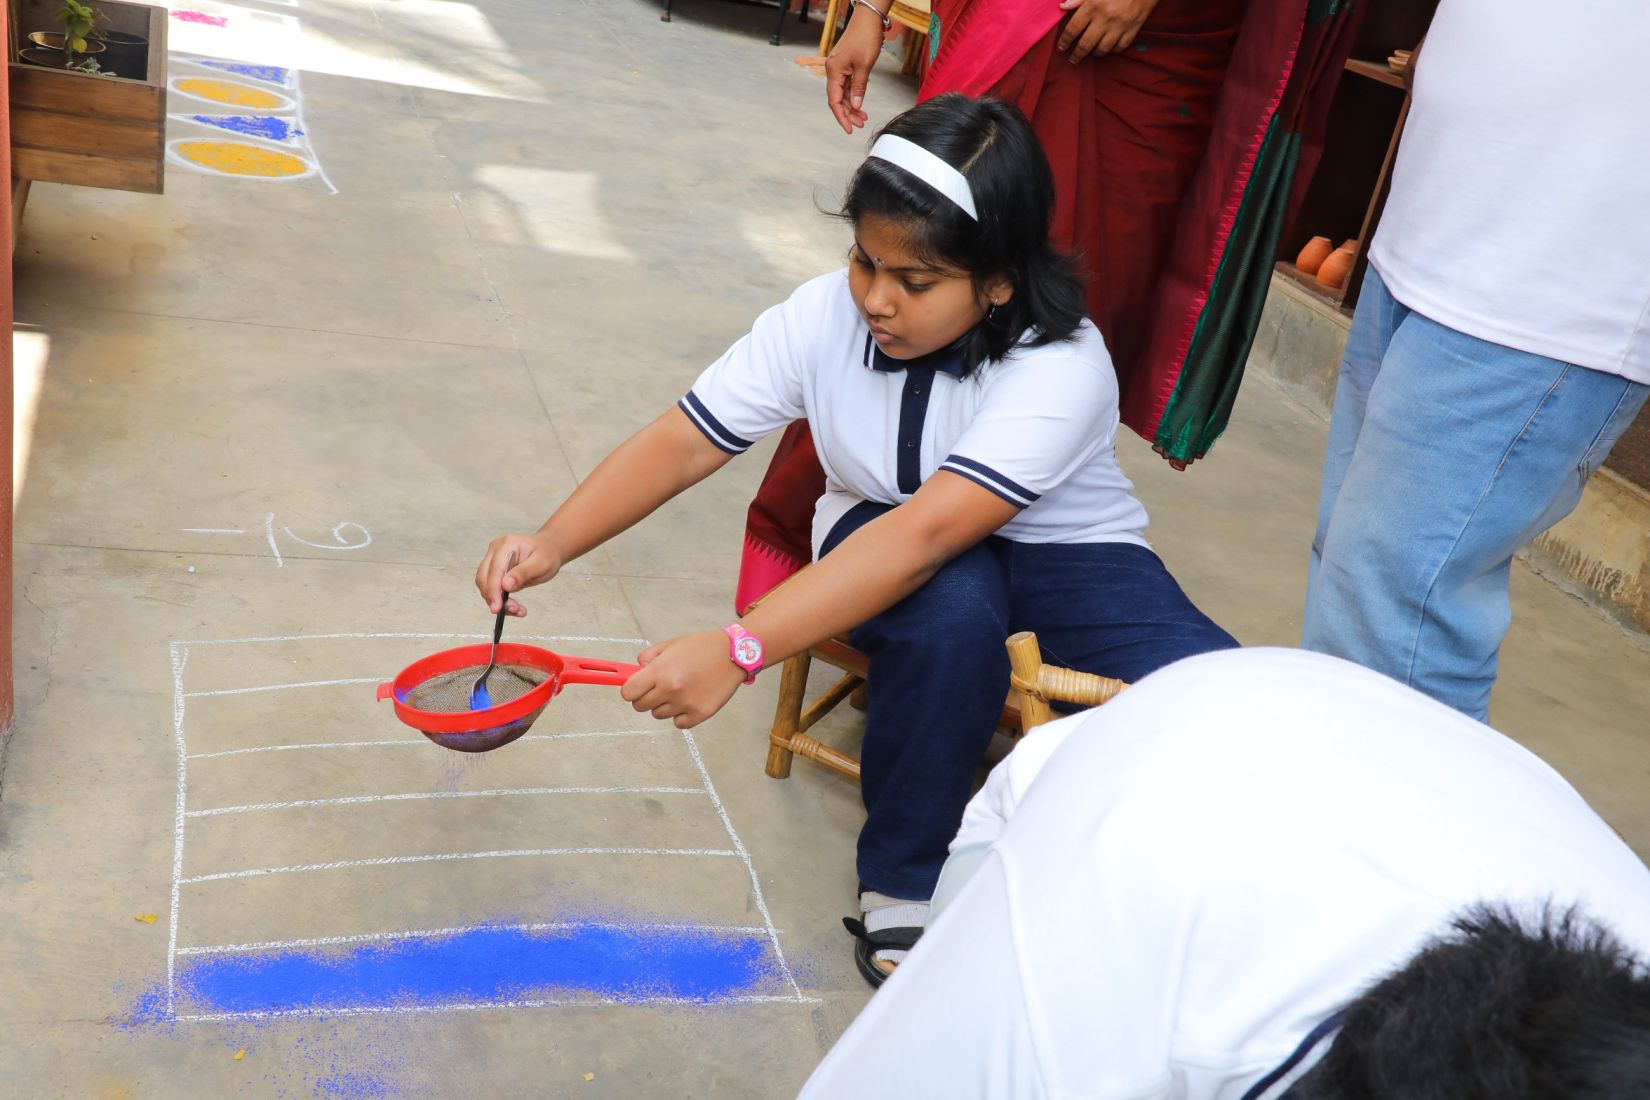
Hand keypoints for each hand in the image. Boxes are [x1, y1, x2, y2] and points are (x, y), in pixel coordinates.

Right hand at [474, 532, 561, 615]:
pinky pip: (491, 587)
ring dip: (498, 601)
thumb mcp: (541, 564)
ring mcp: (492, 559)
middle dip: (495, 598)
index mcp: (507, 545)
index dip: (493, 591)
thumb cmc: (547, 554)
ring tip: (518, 610)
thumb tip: (505, 585)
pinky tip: (514, 607)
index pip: (494, 571)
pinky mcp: (494, 569)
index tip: (497, 608)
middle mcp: (495, 550)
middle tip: (514, 610)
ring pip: (485, 585)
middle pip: (484, 578)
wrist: (548, 549)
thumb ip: (523, 573)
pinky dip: (500, 599)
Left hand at [620, 630, 746, 728]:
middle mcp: (671, 689)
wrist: (734, 654)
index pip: (628, 692)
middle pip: (640, 706)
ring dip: (664, 705)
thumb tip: (636, 672)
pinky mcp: (700, 714)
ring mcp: (686, 704)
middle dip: (645, 697)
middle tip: (658, 687)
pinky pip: (678, 723)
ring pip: (659, 715)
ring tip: (680, 689)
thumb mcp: (671, 645)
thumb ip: (648, 657)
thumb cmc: (702, 647)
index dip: (630, 689)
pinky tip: (690, 699)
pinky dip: (681, 715)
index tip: (636, 687)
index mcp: (660, 671)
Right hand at [826, 6, 885, 133]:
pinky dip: (853, 95)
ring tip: (863, 117)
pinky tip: (860, 104)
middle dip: (848, 113)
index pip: (834, 101)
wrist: (868, 20)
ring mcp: (839, 68)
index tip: (849, 129)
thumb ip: (859, 88)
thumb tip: (856, 106)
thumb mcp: (864, 66)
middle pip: (837, 99)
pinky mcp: (845, 66)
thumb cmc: (865, 38)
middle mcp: (833, 71)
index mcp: (834, 72)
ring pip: (842, 93)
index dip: (841, 117)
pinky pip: (847, 85)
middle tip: (860, 124)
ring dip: (852, 106)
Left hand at [1056, 0, 1155, 62]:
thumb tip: (1063, 7)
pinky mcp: (1134, 28)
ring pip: (1103, 48)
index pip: (1073, 29)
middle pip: (1086, 44)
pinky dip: (1114, 50)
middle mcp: (1105, 19)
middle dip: (1077, 55)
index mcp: (1093, 6)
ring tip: (1091, 55)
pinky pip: (1121, 46)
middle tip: (1072, 60)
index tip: (1061, 47)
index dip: (1064, 41)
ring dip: (1095, 54)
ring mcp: (1120, 25)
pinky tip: (1109, 49)